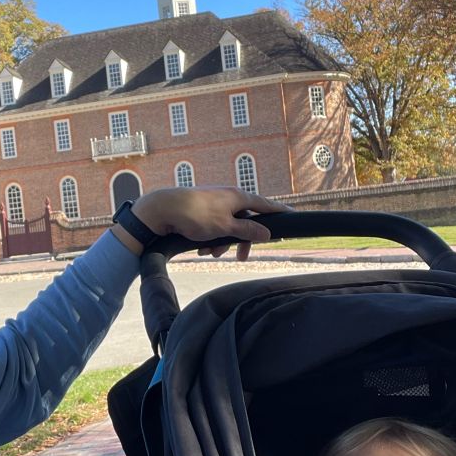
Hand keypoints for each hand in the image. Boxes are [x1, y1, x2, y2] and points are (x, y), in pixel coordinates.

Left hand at [113, 186, 291, 260]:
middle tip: (241, 258)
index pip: (265, 205)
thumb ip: (247, 231)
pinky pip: (214, 227)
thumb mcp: (225, 227)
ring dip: (222, 243)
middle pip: (246, 221)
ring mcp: (214, 203)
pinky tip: (201, 248)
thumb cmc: (195, 215)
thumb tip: (267, 233)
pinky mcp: (201, 210)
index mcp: (238, 197)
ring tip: (211, 252)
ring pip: (228, 227)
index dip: (279, 212)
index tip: (293, 216)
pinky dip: (211, 239)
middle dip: (241, 241)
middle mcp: (228, 197)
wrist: (162, 210)